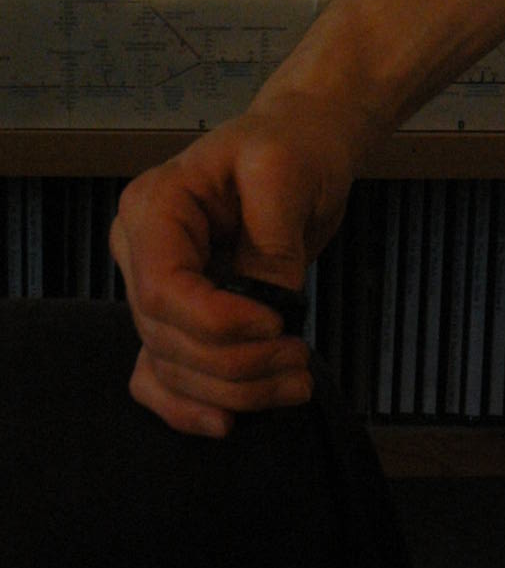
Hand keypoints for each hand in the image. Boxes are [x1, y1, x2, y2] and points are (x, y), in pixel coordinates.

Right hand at [110, 96, 362, 438]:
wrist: (301, 145)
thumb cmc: (294, 145)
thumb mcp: (288, 174)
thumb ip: (272, 242)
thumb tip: (271, 313)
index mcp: (154, 207)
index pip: (163, 290)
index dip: (215, 323)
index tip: (278, 323)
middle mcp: (139, 250)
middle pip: (166, 336)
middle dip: (235, 363)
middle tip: (301, 362)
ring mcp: (151, 286)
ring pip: (169, 365)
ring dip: (230, 391)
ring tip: (297, 384)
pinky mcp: (177, 314)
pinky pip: (161, 375)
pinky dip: (188, 406)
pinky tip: (228, 423)